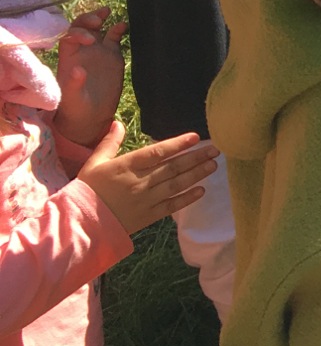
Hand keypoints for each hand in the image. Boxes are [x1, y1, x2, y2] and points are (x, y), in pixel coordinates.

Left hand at [54, 8, 126, 147]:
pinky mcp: (112, 54)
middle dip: (87, 20)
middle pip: (80, 27)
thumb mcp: (72, 98)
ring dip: (100, 17)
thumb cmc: (76, 107)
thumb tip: (78, 69)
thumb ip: (73, 84)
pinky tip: (123, 25)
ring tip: (107, 11)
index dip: (78, 34)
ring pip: (96, 28)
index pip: (69, 37)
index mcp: (68, 58)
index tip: (90, 40)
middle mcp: (81, 50)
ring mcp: (97, 50)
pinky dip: (117, 28)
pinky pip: (114, 36)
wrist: (91, 114)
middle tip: (98, 19)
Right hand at [74, 124, 219, 235]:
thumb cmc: (87, 189)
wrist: (80, 222)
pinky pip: (171, 206)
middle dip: (196, 158)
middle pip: (173, 167)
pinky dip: (187, 199)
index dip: (177, 144)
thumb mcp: (94, 162)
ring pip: (176, 184)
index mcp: (127, 166)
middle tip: (215, 150)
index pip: (157, 152)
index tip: (195, 137)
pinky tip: (201, 191)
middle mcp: (139, 182)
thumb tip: (118, 123)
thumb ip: (109, 143)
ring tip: (213, 165)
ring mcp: (146, 200)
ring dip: (196, 174)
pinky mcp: (148, 216)